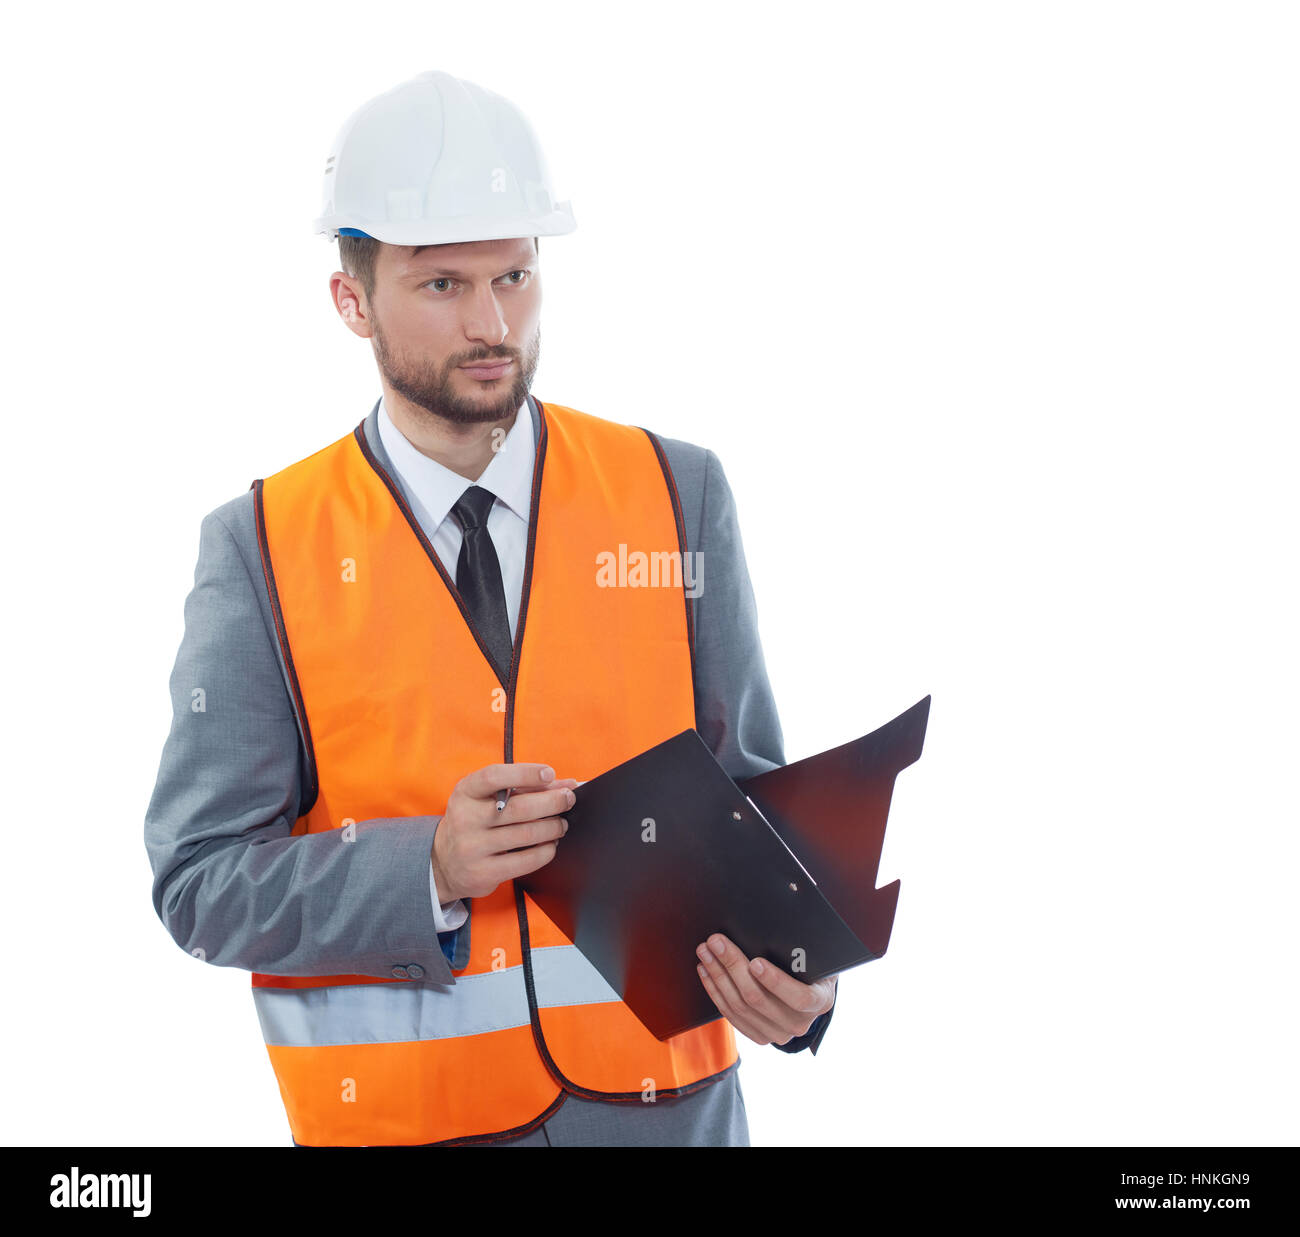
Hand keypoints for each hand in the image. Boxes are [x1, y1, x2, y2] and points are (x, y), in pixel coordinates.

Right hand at [431, 762, 579, 901]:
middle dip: (552, 802)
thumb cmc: (474, 821)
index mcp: (465, 792)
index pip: (494, 776)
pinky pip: (525, 861)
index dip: (525, 773)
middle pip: (519, 808)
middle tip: (568, 799)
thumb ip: (526, 787)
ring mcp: (472, 848)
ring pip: (526, 835)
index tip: (549, 773)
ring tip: (561, 824)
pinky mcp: (483, 872)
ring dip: (552, 828)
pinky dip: (545, 851)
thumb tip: (568, 783)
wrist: (443, 862)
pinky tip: (550, 845)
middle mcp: (464, 819)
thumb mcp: (488, 798)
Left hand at [695, 933, 837, 1046]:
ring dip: (718, 976)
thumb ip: (804, 941)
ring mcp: (778, 1033)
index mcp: (819, 1001)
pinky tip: (707, 972)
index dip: (776, 981)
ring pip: (740, 1007)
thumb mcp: (818, 954)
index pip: (799, 997)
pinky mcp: (759, 1036)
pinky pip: (731, 1015)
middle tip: (716, 942)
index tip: (755, 961)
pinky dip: (715, 991)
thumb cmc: (812, 964)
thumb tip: (790, 899)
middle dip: (732, 966)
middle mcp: (799, 1024)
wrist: (810, 993)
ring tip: (706, 952)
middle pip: (758, 998)